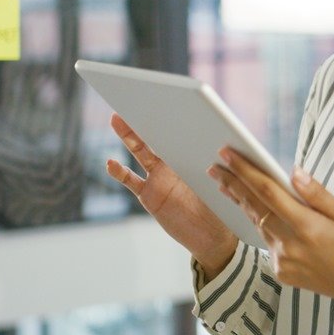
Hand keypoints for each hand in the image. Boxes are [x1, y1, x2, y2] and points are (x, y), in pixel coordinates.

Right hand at [106, 113, 237, 277]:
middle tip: (130, 100)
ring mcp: (159, 179)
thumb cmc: (223, 208)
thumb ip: (213, 168)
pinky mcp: (150, 196)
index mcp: (192, 157)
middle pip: (156, 137)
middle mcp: (174, 164)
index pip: (179, 131)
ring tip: (116, 119)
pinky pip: (132, 181)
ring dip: (128, 136)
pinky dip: (120, 173)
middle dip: (144, 118)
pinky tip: (110, 163)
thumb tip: (217, 150)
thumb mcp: (222, 184)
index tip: (162, 98)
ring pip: (141, 153)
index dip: (170, 116)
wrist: (213, 237)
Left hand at [207, 147, 333, 312]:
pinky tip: (253, 210)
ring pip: (258, 224)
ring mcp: (284, 262)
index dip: (244, 171)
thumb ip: (317, 195)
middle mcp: (290, 246)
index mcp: (308, 227)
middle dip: (233, 184)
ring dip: (242, 202)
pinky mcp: (282, 272)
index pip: (267, 192)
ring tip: (226, 182)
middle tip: (215, 165)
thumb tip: (293, 172)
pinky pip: (266, 241)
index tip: (227, 153)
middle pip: (254, 207)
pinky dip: (260, 223)